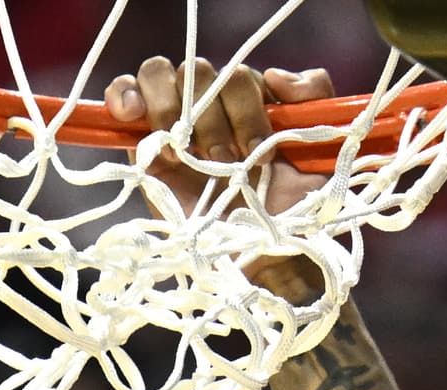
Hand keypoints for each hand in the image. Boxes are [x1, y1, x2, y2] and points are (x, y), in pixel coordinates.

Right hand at [107, 55, 334, 217]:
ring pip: (161, 73)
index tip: (259, 154)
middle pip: (198, 71)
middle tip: (223, 163)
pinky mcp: (143, 141)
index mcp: (252, 102)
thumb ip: (315, 102)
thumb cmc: (291, 212)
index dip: (246, 110)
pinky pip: (124, 92)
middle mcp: (213, 105)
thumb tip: (276, 75)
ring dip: (170, 109)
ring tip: (181, 154)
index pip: (238, 75)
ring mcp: (176, 121)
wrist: (259, 260)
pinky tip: (131, 116)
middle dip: (211, 119)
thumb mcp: (321, 159)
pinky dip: (124, 93)